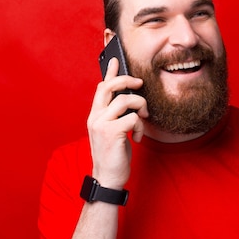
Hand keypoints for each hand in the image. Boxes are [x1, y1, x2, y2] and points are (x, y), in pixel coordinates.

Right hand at [86, 58, 147, 189]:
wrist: (108, 178)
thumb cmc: (112, 155)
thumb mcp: (112, 131)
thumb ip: (116, 115)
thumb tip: (128, 99)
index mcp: (94, 115)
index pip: (101, 87)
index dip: (110, 72)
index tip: (116, 60)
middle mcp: (95, 117)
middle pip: (110, 86)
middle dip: (127, 80)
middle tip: (140, 84)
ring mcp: (102, 124)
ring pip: (126, 100)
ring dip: (141, 107)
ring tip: (143, 118)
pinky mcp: (112, 132)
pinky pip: (133, 118)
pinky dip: (140, 126)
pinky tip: (137, 137)